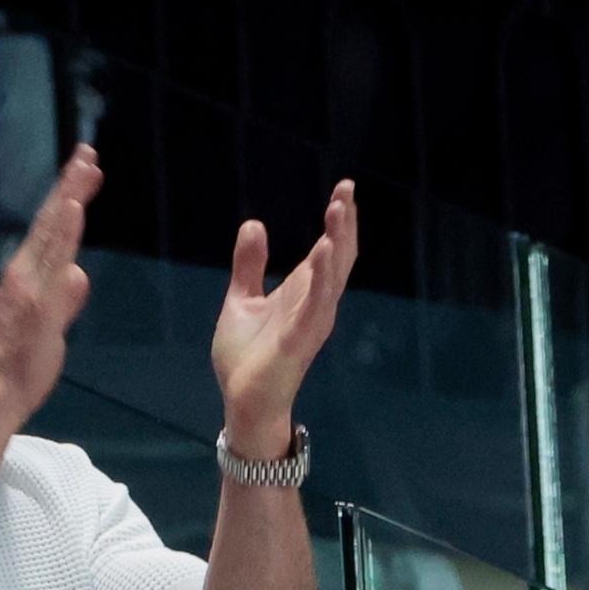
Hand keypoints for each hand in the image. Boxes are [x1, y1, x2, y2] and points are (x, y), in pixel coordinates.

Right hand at [0, 145, 103, 424]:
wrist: (0, 391)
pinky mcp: (37, 302)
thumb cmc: (23, 361)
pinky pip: (52, 261)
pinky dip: (63, 232)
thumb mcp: (52, 323)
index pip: (52, 229)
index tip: (85, 168)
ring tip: (83, 168)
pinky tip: (74, 209)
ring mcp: (30, 285)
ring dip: (68, 198)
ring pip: (52, 234)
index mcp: (28, 275)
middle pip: (52, 220)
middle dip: (70, 184)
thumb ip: (66, 298)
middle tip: (88, 151)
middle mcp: (25, 273)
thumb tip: (78, 275)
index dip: (68, 196)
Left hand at [212, 180, 357, 456]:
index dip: (337, 221)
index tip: (343, 189)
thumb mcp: (242, 300)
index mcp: (302, 292)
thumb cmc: (246, 356)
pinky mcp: (300, 338)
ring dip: (338, 242)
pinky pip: (317, 304)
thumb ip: (249, 265)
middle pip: (338, 257)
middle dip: (344, 224)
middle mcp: (315, 303)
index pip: (327, 250)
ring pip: (334, 276)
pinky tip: (325, 251)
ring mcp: (311, 321)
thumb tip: (254, 224)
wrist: (241, 400)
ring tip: (339, 209)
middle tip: (347, 189)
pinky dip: (324, 277)